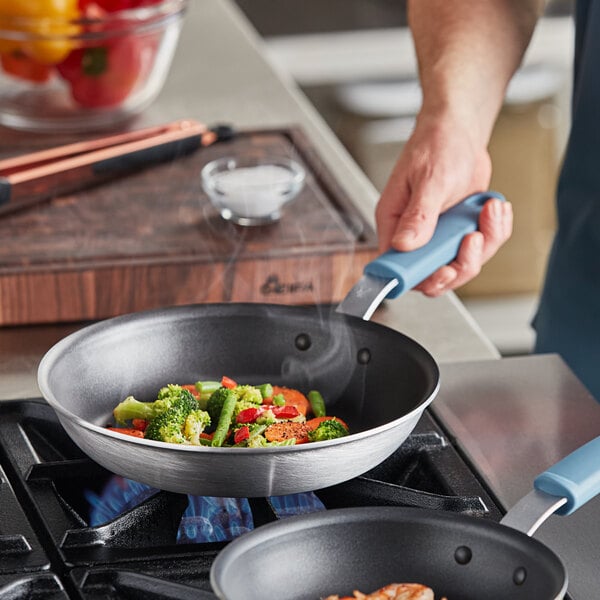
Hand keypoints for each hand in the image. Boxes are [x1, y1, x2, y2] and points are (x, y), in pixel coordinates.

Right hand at [375, 111, 512, 296]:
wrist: (460, 131)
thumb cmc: (436, 145)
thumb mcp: (429, 180)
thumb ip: (417, 216)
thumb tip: (404, 245)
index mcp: (395, 223)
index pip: (398, 267)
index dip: (420, 276)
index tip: (443, 270)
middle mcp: (415, 234)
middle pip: (434, 274)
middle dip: (459, 263)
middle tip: (473, 239)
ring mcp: (440, 235)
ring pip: (462, 263)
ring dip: (484, 243)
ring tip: (489, 210)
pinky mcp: (460, 230)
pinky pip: (482, 247)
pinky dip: (495, 231)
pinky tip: (494, 208)